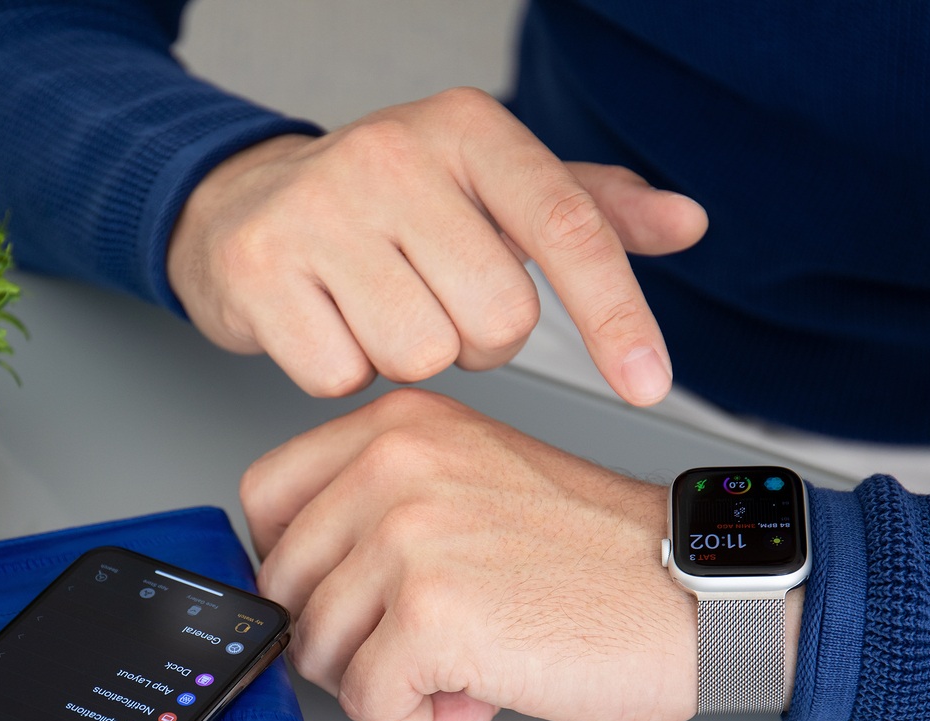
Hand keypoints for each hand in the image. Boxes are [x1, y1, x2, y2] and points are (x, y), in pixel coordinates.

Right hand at [167, 87, 706, 402]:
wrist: (242, 202)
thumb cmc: (386, 204)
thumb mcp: (491, 187)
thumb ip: (590, 208)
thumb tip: (687, 223)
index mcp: (466, 128)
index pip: (568, 228)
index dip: (617, 315)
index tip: (649, 383)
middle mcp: (392, 156)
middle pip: (497, 320)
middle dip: (478, 339)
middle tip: (436, 301)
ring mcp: (318, 210)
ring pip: (421, 356)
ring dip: (409, 356)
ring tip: (377, 309)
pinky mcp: (260, 271)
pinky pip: (342, 377)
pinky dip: (343, 371)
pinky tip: (328, 324)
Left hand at [240, 388, 699, 720]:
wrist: (697, 591)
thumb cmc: (598, 552)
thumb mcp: (474, 476)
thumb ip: (380, 502)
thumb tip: (294, 573)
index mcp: (398, 426)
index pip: (264, 498)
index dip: (294, 566)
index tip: (344, 595)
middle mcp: (393, 467)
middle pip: (285, 585)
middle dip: (342, 637)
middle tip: (418, 646)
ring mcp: (408, 539)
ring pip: (319, 650)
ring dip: (386, 683)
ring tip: (463, 665)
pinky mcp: (432, 617)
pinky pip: (369, 703)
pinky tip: (480, 694)